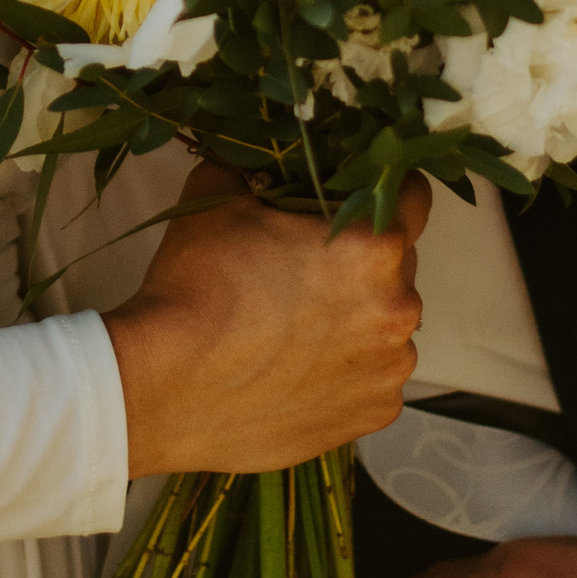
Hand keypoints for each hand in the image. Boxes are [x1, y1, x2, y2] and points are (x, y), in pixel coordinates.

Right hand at [106, 171, 425, 476]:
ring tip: (294, 331)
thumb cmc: (194, 291)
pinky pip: (372, 379)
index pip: (414, 197)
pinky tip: (297, 371)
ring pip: (386, 327)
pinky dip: (345, 372)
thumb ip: (253, 170)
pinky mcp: (372, 415)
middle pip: (397, 267)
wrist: (161, 387)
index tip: (355, 200)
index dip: (382, 190)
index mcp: (373, 246)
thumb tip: (252, 162)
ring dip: (355, 321)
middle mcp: (398, 309)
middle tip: (303, 271)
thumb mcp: (217, 200)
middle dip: (360, 263)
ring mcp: (389, 369)